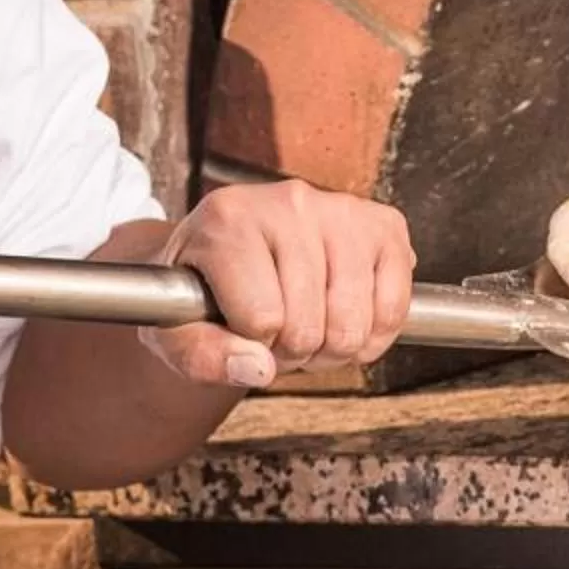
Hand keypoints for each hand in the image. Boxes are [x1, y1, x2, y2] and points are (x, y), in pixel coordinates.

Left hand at [144, 180, 413, 389]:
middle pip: (308, 327)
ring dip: (331, 348)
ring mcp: (341, 208)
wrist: (235, 255)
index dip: (252, 346)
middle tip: (275, 333)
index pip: (261, 318)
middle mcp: (289, 200)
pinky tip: (343, 320)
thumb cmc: (201, 293)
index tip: (240, 329)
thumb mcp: (174, 330)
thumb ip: (200, 355)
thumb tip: (256, 368)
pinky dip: (372, 336)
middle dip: (292, 352)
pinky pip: (394, 309)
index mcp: (228, 217)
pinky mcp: (384, 224)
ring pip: (352, 324)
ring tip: (306, 325)